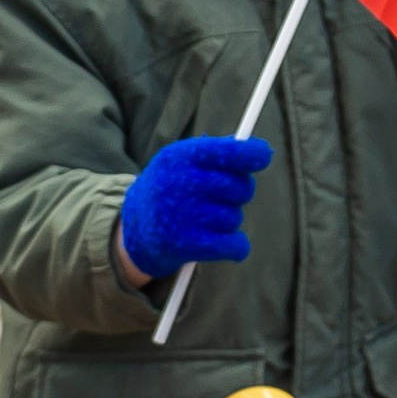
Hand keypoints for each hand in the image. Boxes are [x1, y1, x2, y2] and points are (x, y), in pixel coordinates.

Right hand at [115, 134, 273, 284]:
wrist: (133, 231)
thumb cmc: (169, 190)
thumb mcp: (181, 162)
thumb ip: (216, 153)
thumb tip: (259, 152)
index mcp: (178, 157)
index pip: (226, 151)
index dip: (251, 154)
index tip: (263, 155)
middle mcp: (178, 183)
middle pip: (238, 187)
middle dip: (239, 192)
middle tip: (222, 197)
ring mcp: (180, 216)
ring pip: (235, 217)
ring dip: (229, 221)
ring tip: (207, 220)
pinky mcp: (184, 245)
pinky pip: (233, 245)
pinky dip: (237, 246)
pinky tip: (229, 243)